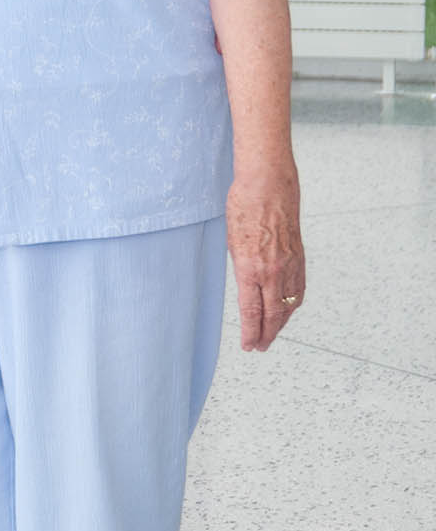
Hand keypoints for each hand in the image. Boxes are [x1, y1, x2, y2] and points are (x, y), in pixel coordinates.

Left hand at [225, 172, 304, 350]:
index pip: (252, 312)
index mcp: (250, 268)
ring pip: (288, 304)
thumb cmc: (244, 205)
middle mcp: (272, 270)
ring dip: (281, 323)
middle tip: (260, 347)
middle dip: (266, 335)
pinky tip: (288, 310)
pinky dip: (293, 304)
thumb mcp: (232, 241)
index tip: (248, 346)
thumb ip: (242, 269)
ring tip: (272, 334)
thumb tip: (248, 288)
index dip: (251, 333)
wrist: (269, 183)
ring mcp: (289, 264)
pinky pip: (298, 288)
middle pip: (272, 315)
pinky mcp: (299, 256)